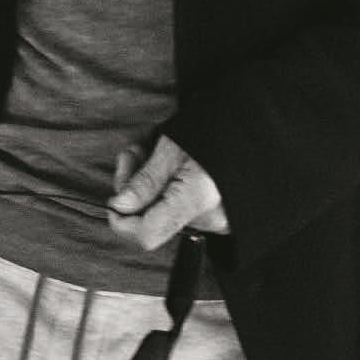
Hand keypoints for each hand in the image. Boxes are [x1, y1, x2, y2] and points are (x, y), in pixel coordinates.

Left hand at [107, 133, 229, 250]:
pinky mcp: (219, 217)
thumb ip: (145, 181)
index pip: (147, 233)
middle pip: (153, 220)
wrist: (245, 125)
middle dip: (135, 188)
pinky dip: (168, 189)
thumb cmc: (214, 128)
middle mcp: (212, 218)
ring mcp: (218, 221)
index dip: (121, 221)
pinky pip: (181, 210)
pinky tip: (169, 165)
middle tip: (134, 153)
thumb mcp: (171, 147)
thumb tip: (119, 206)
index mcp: (199, 198)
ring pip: (164, 213)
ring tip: (151, 150)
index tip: (113, 200)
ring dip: (149, 183)